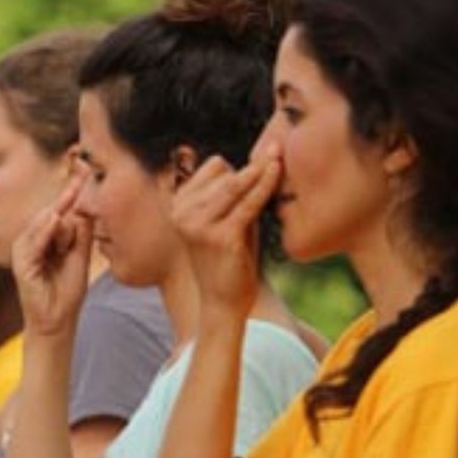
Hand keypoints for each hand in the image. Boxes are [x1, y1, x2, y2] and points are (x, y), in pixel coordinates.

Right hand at [11, 173, 91, 337]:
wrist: (58, 320)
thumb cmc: (68, 289)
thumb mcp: (80, 255)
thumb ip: (81, 231)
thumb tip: (86, 205)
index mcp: (44, 236)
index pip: (58, 208)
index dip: (71, 190)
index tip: (85, 167)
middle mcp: (31, 239)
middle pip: (52, 212)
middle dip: (68, 206)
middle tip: (77, 222)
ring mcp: (24, 250)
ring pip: (43, 223)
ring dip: (61, 227)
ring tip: (67, 242)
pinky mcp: (20, 262)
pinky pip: (33, 240)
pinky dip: (45, 230)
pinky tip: (54, 218)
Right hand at [170, 150, 280, 319]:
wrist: (223, 302)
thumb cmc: (229, 258)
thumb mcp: (225, 219)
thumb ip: (235, 192)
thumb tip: (265, 155)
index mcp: (178, 205)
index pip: (214, 166)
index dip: (238, 172)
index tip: (253, 182)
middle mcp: (182, 213)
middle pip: (225, 173)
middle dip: (251, 174)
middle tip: (273, 172)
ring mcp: (199, 226)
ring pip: (236, 184)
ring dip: (260, 173)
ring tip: (279, 160)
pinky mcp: (221, 237)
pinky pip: (249, 202)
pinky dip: (265, 185)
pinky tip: (277, 171)